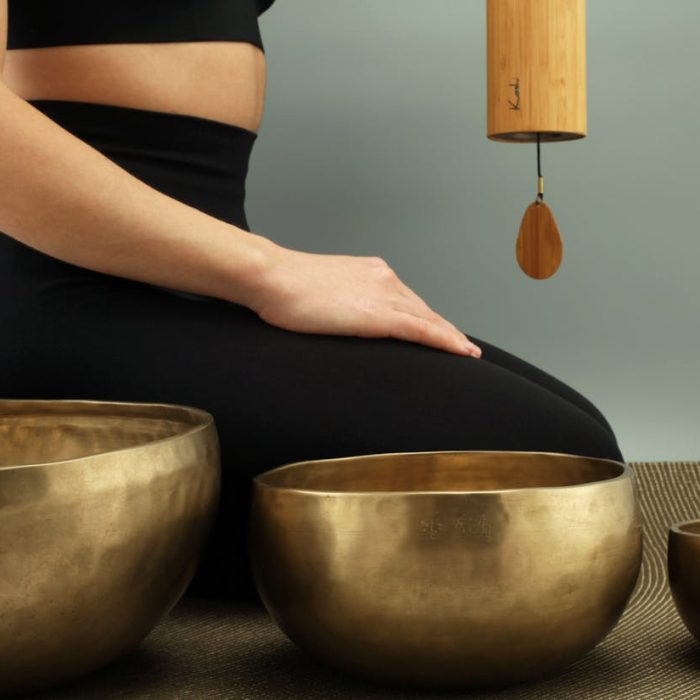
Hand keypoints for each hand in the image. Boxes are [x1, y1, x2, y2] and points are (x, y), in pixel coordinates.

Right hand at [246, 240, 481, 357]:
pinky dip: (445, 341)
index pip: (406, 299)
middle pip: (423, 309)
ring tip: (467, 353)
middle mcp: (385, 278)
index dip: (425, 317)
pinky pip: (422, 330)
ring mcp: (385, 295)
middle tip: (462, 346)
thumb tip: (341, 316)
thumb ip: (340, 301)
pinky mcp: (380, 315)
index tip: (439, 329)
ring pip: (429, 320)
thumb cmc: (285, 287)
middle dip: (444, 328)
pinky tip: (460, 352)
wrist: (273, 278)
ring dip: (451, 338)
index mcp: (371, 271)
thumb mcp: (320, 291)